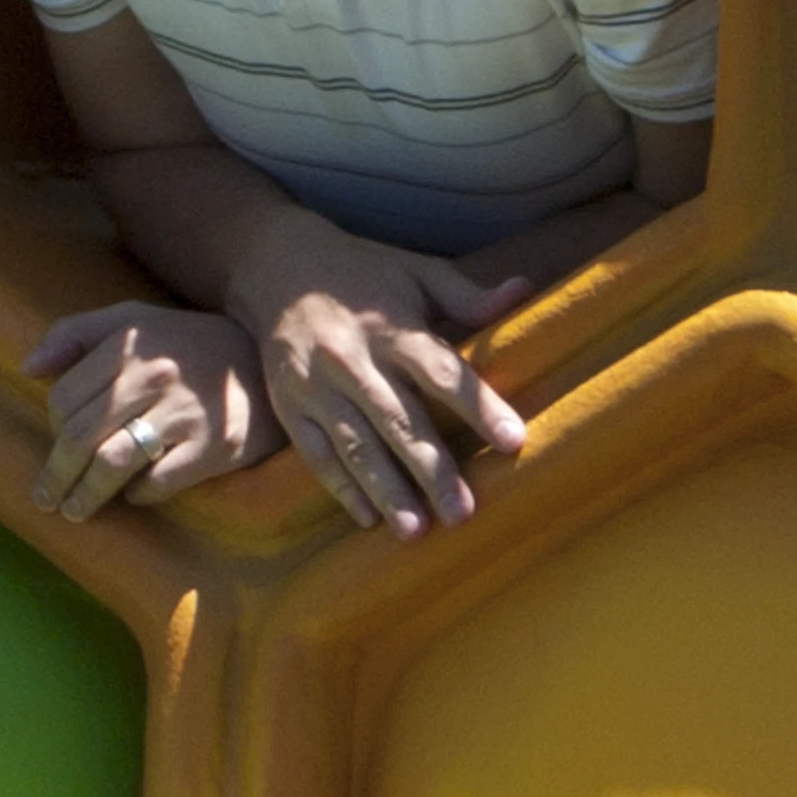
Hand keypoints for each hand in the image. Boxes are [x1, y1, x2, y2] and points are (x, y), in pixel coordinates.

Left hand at [25, 303, 267, 519]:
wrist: (266, 362)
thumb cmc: (186, 345)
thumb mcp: (134, 320)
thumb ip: (76, 333)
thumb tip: (28, 369)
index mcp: (128, 344)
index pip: (63, 399)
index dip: (51, 430)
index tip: (57, 448)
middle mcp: (154, 375)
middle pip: (80, 436)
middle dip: (55, 475)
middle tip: (46, 498)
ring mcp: (186, 412)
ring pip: (112, 463)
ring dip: (85, 495)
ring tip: (75, 510)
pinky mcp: (216, 445)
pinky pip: (159, 481)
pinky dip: (138, 494)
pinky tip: (134, 494)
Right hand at [219, 222, 536, 536]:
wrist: (274, 265)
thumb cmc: (362, 272)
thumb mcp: (415, 272)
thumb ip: (466, 295)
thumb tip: (522, 290)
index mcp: (392, 327)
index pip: (442, 372)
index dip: (479, 406)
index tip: (514, 440)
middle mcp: (353, 360)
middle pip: (398, 421)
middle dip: (431, 470)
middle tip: (461, 513)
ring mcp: (316, 386)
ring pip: (356, 446)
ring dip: (386, 491)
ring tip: (416, 531)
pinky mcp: (289, 406)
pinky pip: (315, 454)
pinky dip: (340, 487)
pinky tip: (366, 519)